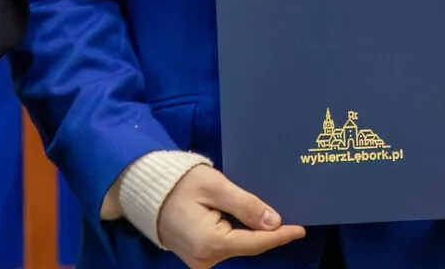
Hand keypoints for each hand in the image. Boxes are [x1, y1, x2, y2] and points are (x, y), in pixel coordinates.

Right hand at [154, 166, 305, 268]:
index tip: (300, 229)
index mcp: (210, 243)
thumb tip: (273, 222)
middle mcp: (205, 259)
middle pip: (247, 247)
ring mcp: (200, 262)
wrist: (144, 191)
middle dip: (267, 234)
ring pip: (237, 248)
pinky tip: (250, 224)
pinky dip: (239, 236)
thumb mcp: (214, 186)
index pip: (255, 243)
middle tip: (290, 220)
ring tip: (273, 219)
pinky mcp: (197, 257)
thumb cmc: (178, 182)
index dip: (279, 236)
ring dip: (253, 234)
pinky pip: (226, 247)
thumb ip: (245, 205)